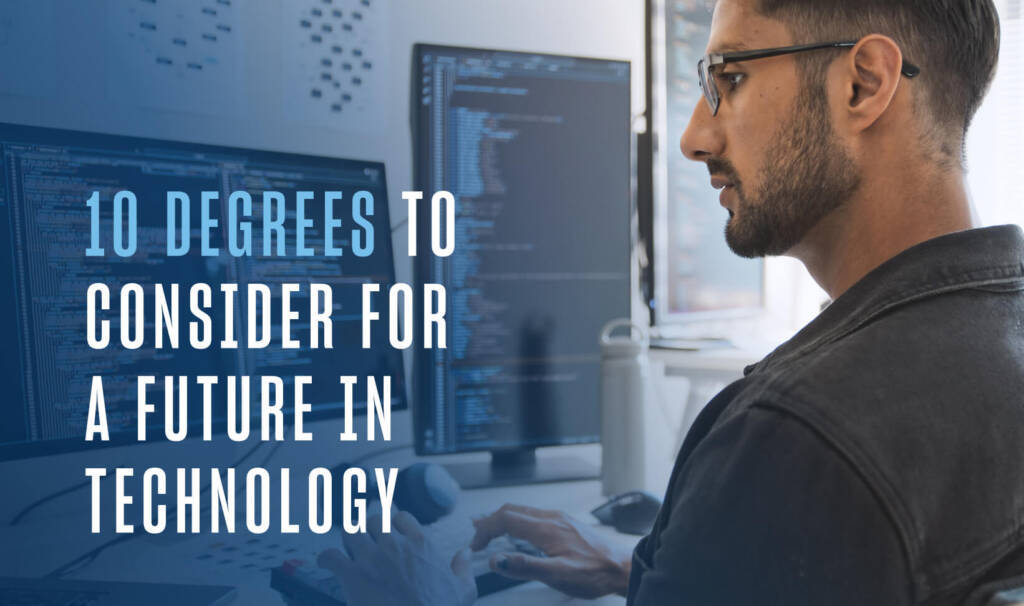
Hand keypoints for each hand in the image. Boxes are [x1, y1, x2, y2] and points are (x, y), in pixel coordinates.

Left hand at [317, 510, 476, 605]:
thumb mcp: (463, 590)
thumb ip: (463, 568)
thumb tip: (464, 553)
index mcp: (420, 543)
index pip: (401, 517)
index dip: (393, 523)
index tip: (390, 531)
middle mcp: (394, 544)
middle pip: (373, 520)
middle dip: (368, 528)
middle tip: (367, 539)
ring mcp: (371, 558)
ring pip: (350, 530)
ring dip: (348, 538)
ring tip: (348, 547)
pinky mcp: (352, 576)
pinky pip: (330, 555)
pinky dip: (326, 558)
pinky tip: (327, 563)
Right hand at [471, 504, 632, 598]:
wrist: (623, 568)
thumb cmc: (596, 573)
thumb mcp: (558, 575)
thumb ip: (525, 567)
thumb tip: (496, 560)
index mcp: (546, 528)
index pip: (505, 519)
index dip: (485, 529)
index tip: (475, 546)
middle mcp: (552, 518)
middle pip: (511, 511)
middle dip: (490, 522)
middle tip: (477, 539)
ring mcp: (560, 519)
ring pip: (523, 511)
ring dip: (502, 520)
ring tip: (489, 532)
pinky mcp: (566, 524)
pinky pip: (534, 515)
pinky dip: (517, 521)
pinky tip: (518, 533)